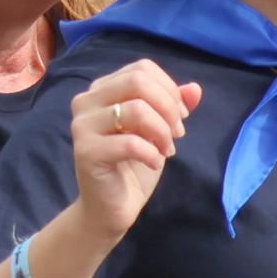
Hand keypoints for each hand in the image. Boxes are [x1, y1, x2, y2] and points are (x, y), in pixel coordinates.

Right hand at [70, 58, 201, 240]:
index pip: (142, 69)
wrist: (109, 208)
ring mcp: (82, 126)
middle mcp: (86, 101)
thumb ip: (173, 106)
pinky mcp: (86, 152)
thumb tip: (195, 89)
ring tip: (166, 150)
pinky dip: (152, 153)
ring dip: (161, 131)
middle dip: (168, 107)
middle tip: (176, 133)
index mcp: (102, 90)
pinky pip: (130, 143)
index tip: (180, 117)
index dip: (169, 89)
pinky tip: (153, 164)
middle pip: (137, 82)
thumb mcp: (158, 131)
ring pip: (135, 109)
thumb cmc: (132, 165)